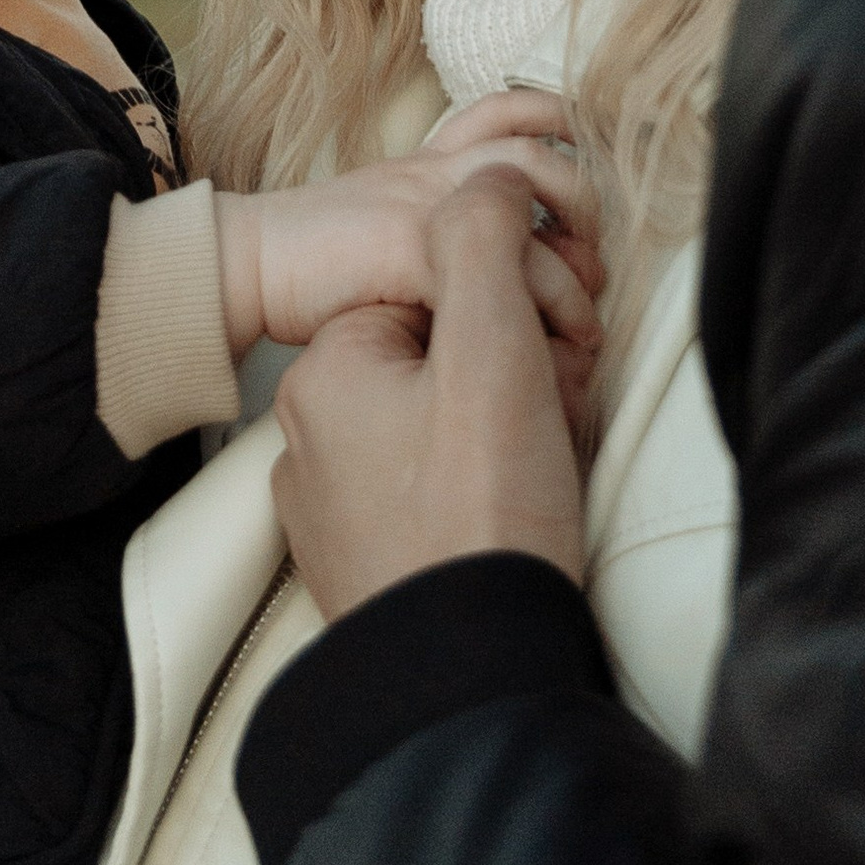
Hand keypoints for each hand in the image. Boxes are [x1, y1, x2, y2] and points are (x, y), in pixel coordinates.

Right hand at [216, 93, 599, 364]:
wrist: (248, 264)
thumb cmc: (306, 262)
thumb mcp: (378, 231)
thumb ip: (433, 240)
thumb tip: (495, 284)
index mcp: (425, 163)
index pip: (500, 111)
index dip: (552, 115)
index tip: (582, 145)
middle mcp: (434, 171)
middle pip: (536, 152)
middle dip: (583, 201)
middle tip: (593, 257)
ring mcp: (426, 202)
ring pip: (530, 202)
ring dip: (571, 259)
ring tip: (582, 307)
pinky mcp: (416, 246)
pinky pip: (501, 269)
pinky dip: (536, 307)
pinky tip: (543, 341)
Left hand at [273, 163, 589, 618]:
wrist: (469, 684)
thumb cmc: (483, 513)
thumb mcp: (493, 348)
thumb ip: (486, 243)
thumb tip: (487, 180)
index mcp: (327, 373)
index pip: (434, 292)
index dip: (512, 315)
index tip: (551, 359)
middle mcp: (307, 437)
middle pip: (437, 360)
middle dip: (512, 375)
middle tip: (556, 417)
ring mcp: (328, 510)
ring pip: (436, 428)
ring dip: (504, 433)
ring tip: (542, 473)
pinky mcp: (359, 565)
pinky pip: (426, 496)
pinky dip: (477, 494)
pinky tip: (513, 522)